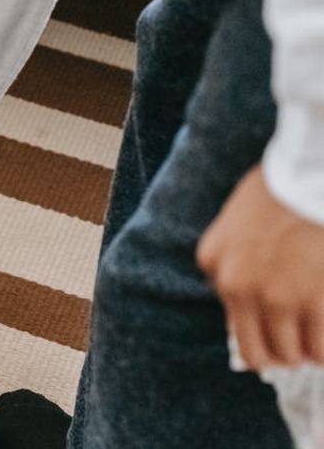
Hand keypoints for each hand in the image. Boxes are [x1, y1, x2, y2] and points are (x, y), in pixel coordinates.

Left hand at [198, 165, 323, 369]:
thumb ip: (234, 254)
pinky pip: (321, 349)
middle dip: (281, 352)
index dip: (259, 328)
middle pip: (256, 350)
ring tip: (317, 335)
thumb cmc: (284, 186)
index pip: (230, 319)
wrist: (312, 173)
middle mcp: (237, 285)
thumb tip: (252, 298)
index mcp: (213, 261)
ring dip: (306, 351)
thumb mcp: (237, 217)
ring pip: (290, 353)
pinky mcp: (315, 303)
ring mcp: (277, 297)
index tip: (276, 328)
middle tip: (299, 345)